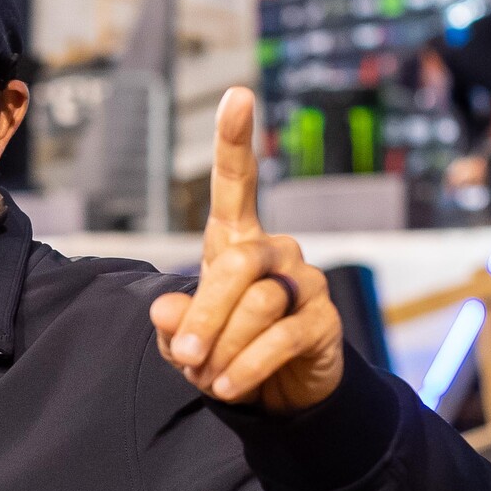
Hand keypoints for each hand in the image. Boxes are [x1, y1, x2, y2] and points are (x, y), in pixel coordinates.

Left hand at [148, 86, 345, 411]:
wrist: (279, 396)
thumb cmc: (225, 353)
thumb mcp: (186, 342)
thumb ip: (173, 325)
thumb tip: (165, 312)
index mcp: (237, 242)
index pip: (238, 184)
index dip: (235, 141)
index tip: (238, 95)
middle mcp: (276, 251)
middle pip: (236, 265)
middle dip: (204, 314)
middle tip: (186, 356)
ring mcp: (304, 283)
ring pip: (257, 304)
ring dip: (223, 347)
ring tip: (209, 378)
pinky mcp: (324, 320)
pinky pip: (280, 338)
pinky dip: (246, 367)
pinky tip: (228, 386)